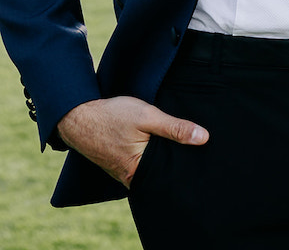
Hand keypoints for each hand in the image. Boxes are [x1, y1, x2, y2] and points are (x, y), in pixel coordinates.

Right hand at [57, 95, 208, 187]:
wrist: (79, 116)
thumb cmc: (112, 115)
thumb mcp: (147, 116)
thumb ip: (175, 128)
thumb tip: (203, 138)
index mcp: (139, 172)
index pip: (171, 173)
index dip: (186, 163)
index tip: (202, 155)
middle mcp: (131, 178)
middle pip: (162, 171)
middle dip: (176, 160)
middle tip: (194, 147)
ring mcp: (124, 172)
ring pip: (151, 166)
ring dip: (162, 155)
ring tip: (178, 143)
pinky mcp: (120, 163)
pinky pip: (141, 162)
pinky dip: (150, 153)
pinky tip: (158, 142)